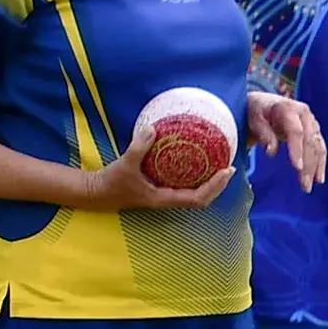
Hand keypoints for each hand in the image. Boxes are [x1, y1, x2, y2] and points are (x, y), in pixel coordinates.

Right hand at [83, 130, 234, 211]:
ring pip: (195, 194)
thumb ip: (138, 147)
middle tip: (230, 167)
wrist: (97, 194)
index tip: (227, 171)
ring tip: (221, 166)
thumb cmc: (111, 183)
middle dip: (218, 185)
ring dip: (210, 183)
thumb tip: (152, 128)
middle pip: (202, 199)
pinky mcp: (160, 190)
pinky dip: (197, 178)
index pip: (197, 198)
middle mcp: (167, 200)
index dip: (215, 187)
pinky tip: (200, 163)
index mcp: (163, 199)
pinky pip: (185, 186)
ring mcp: (164, 196)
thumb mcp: (125, 164)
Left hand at [245, 90, 326, 190]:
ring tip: (309, 185)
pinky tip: (319, 178)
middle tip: (304, 185)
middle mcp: (304, 114)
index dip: (298, 150)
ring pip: (317, 146)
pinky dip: (320, 163)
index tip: (297, 168)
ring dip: (316, 167)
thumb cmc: (255, 112)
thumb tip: (272, 152)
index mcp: (289, 109)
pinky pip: (319, 147)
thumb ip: (263, 134)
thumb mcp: (254, 119)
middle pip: (310, 141)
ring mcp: (311, 122)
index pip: (296, 131)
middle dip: (309, 164)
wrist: (263, 103)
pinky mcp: (313, 130)